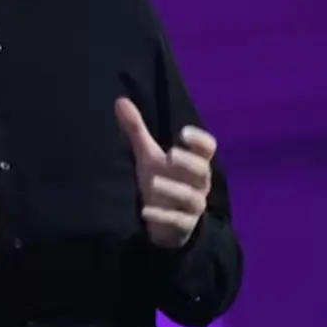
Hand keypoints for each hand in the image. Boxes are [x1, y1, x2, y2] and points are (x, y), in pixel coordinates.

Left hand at [115, 97, 213, 248]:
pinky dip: (162, 217)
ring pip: (191, 197)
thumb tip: (119, 100)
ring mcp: (192, 206)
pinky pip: (178, 222)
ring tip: (154, 183)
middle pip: (202, 171)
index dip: (199, 140)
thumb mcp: (148, 156)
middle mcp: (198, 184)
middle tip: (171, 154)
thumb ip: (137, 130)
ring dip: (173, 190)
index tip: (183, 133)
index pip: (207, 148)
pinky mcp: (183, 226)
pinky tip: (145, 212)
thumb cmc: (161, 181)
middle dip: (189, 162)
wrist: (165, 222)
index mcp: (194, 163)